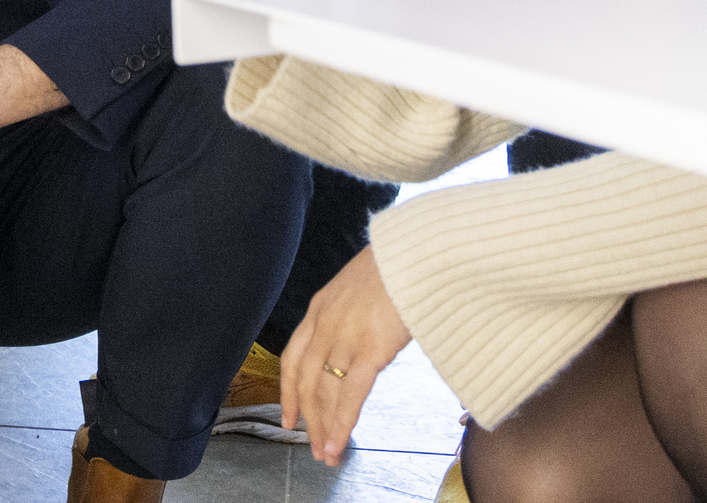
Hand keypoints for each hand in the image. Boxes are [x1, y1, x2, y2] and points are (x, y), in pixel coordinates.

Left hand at [281, 245, 411, 465]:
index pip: (293, 358)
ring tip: (326, 455)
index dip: (288, 391)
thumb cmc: (399, 266)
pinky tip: (338, 443)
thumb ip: (354, 316)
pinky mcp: (370, 349)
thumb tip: (364, 339)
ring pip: (324, 393)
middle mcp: (324, 324)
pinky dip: (341, 423)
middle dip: (308, 418)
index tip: (289, 416)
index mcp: (320, 308)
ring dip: (323, 428)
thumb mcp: (361, 287)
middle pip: (305, 381)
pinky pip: (349, 394)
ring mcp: (344, 337)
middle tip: (311, 446)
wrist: (418, 251)